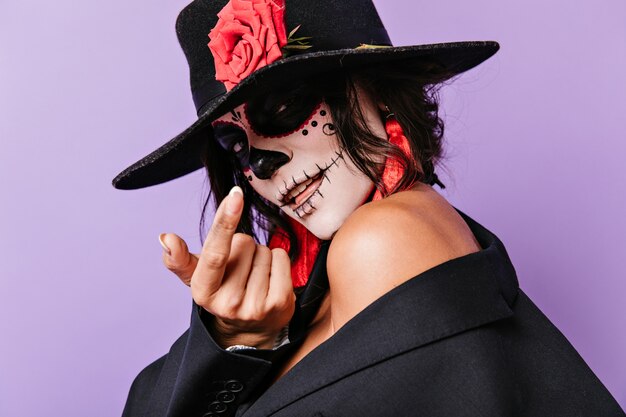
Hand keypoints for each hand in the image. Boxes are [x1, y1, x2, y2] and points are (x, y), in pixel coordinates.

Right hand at [159, 186, 294, 348]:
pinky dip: (277, 260)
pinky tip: (269, 278)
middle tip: (239, 269)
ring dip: (260, 256)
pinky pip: (281, 258)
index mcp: (203, 292)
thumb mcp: (197, 277)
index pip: (215, 252)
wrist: (250, 330)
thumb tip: (165, 238)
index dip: (225, 221)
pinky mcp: (279, 304)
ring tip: (253, 276)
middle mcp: (228, 303)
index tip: (235, 195)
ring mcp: (255, 306)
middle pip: (245, 243)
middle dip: (244, 247)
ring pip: (264, 250)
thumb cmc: (222, 291)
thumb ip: (179, 258)